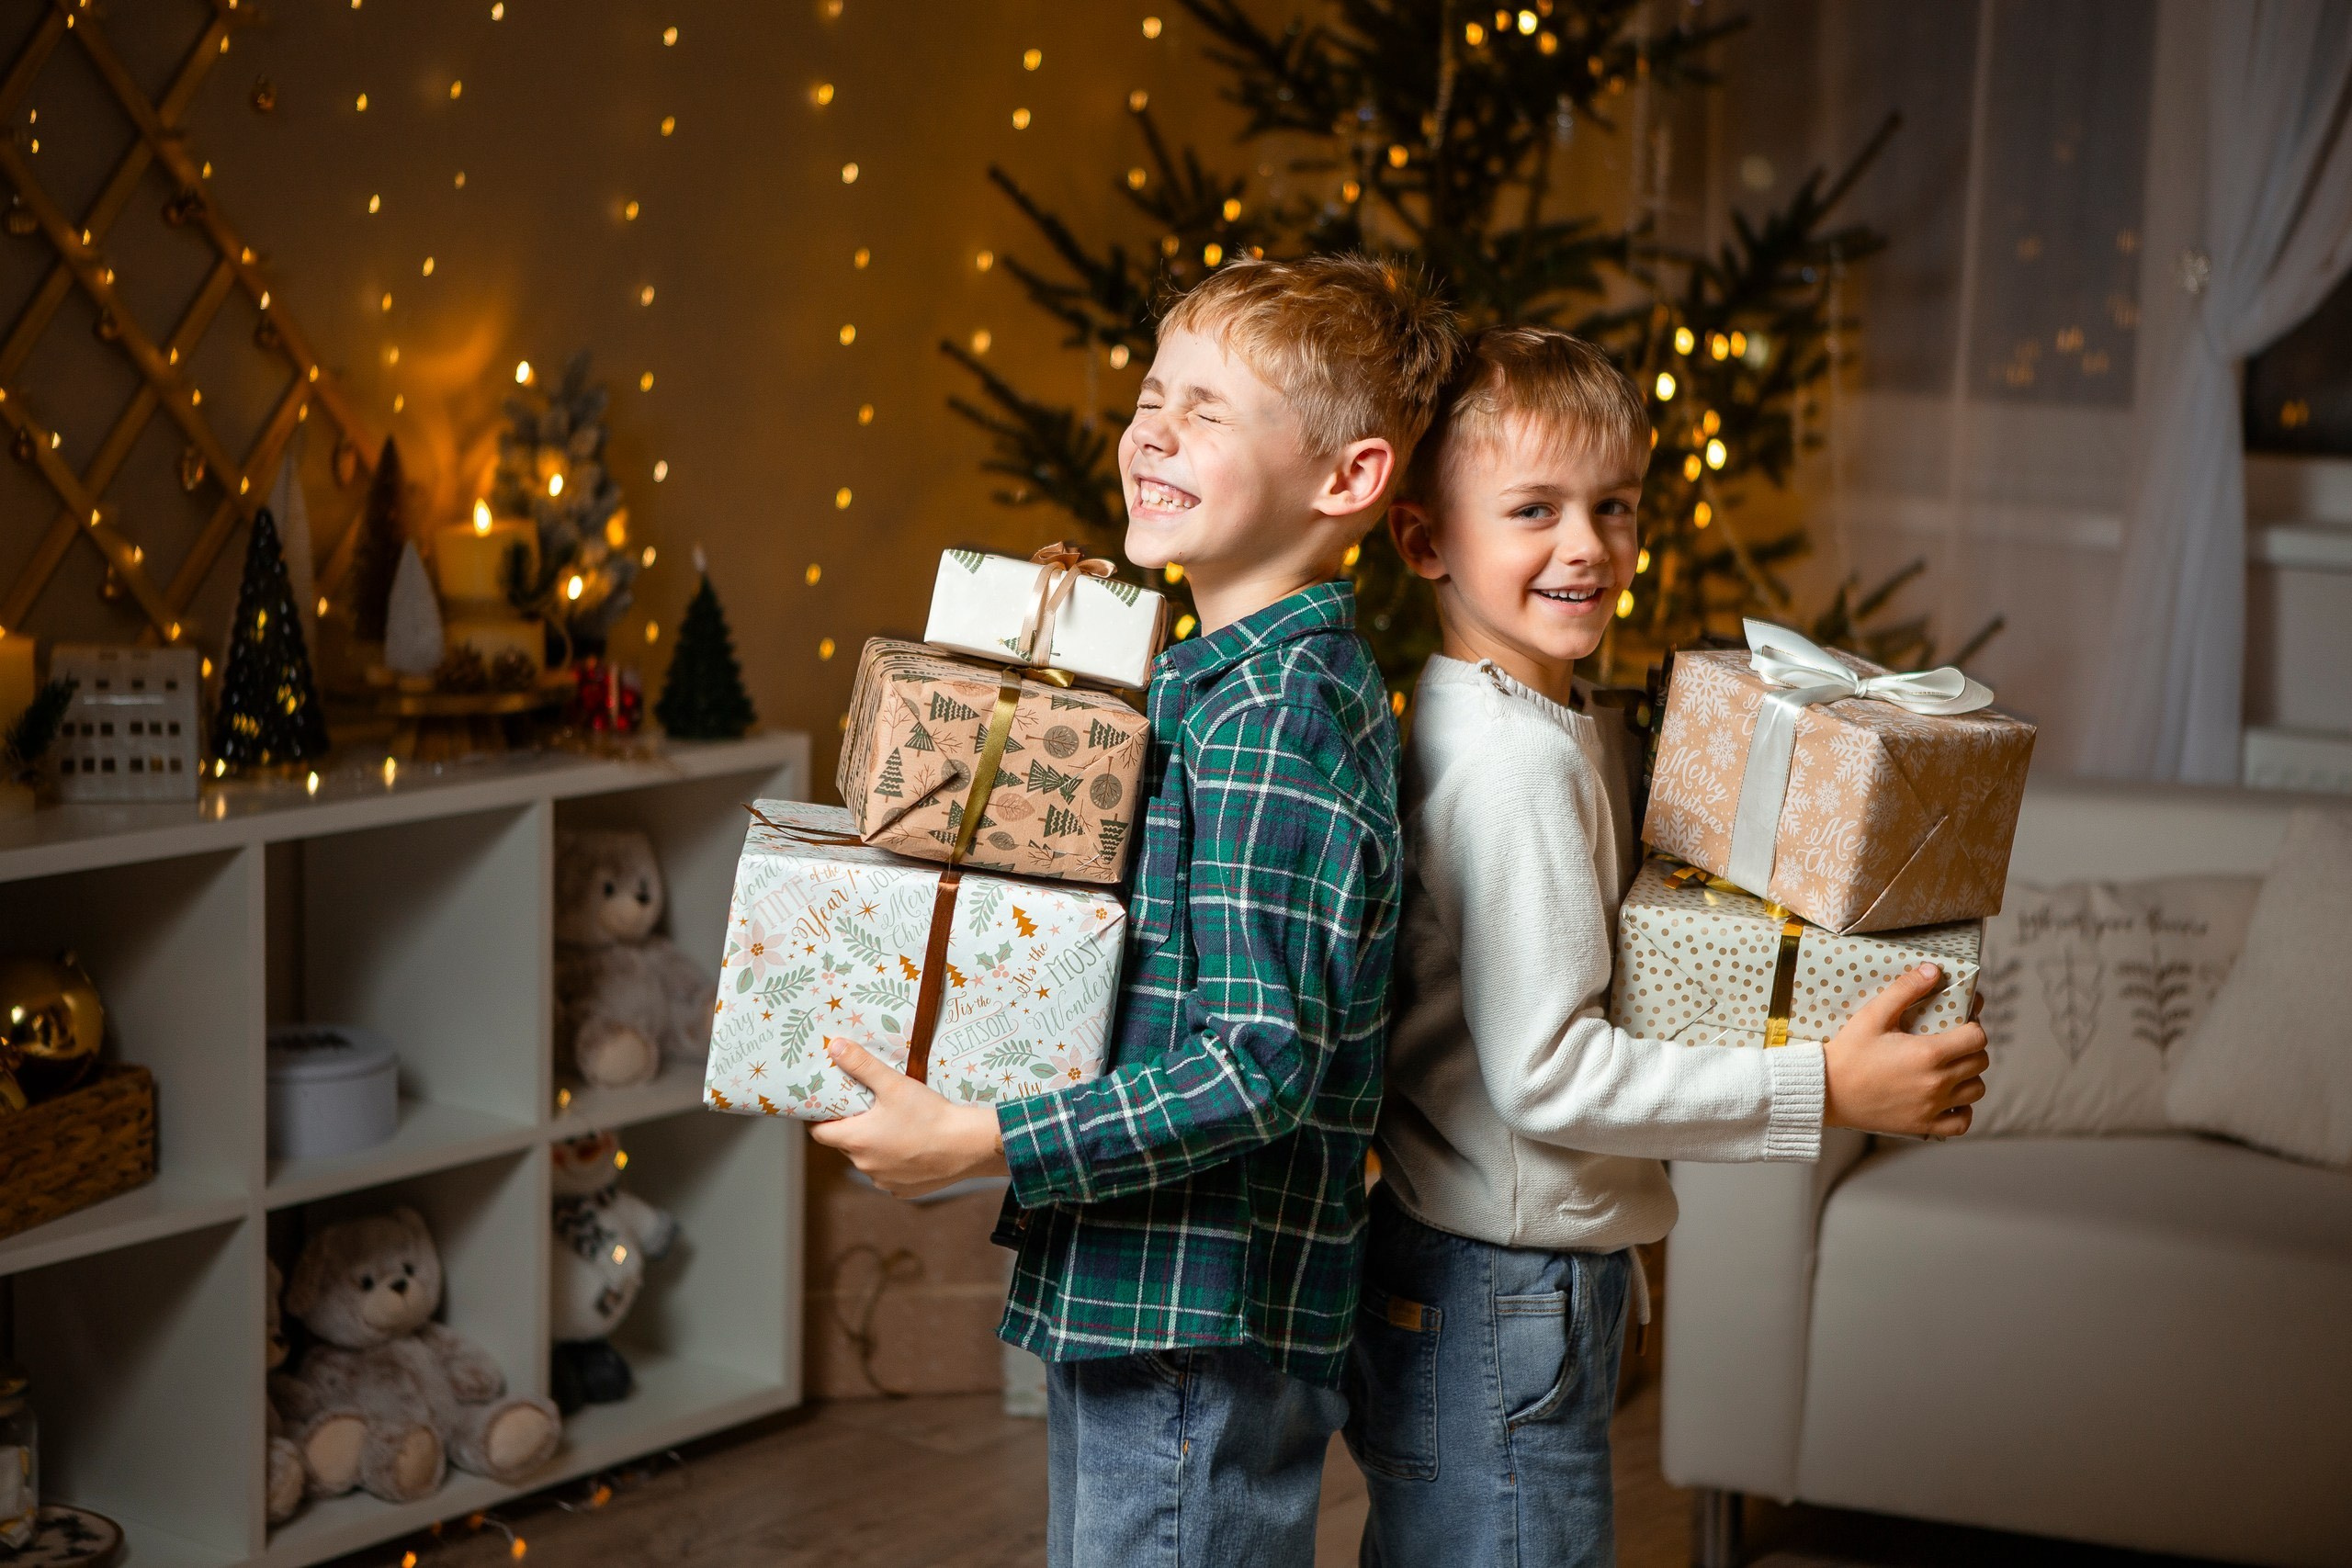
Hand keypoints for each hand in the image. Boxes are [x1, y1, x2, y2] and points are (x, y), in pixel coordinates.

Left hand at [806, 1038, 1009, 1196]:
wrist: (967, 1146)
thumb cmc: (929, 1115)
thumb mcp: (894, 1085)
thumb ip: (862, 1065)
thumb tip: (835, 1047)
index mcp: (855, 1140)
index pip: (819, 1133)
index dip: (821, 1119)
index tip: (828, 1107)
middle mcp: (864, 1165)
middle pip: (845, 1145)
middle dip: (852, 1129)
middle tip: (867, 1109)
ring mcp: (883, 1180)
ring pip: (868, 1160)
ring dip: (873, 1147)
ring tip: (893, 1127)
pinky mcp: (902, 1190)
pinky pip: (889, 1175)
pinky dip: (893, 1163)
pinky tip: (910, 1148)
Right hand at [1822, 964, 1988, 1137]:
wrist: (1826, 1091)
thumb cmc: (1848, 1052)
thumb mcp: (1872, 1015)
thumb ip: (1904, 990)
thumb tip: (1933, 970)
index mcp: (1928, 1053)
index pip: (1976, 1038)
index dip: (1973, 1027)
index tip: (1960, 1024)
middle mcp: (1936, 1082)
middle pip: (1979, 1062)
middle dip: (1972, 1048)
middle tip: (1954, 1042)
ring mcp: (1931, 1107)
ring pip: (1975, 1091)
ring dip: (1969, 1077)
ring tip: (1952, 1068)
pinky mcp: (1923, 1125)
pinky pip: (1961, 1123)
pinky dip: (1963, 1111)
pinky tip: (1950, 1098)